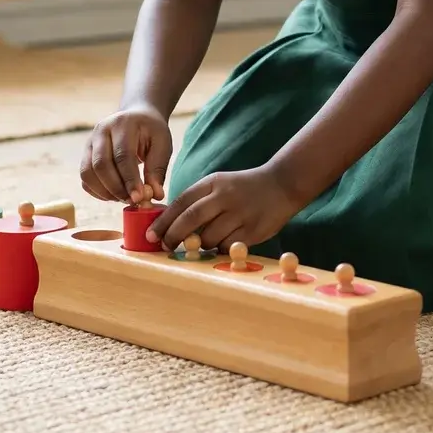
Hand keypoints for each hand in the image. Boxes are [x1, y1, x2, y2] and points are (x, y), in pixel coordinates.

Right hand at [80, 105, 172, 204]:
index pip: (122, 155)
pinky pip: (85, 179)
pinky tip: (115, 194)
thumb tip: (155, 195)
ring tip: (125, 198)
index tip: (139, 198)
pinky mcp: (85, 155)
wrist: (137, 116)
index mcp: (122, 124)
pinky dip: (98, 192)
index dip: (129, 179)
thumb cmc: (151, 131)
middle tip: (132, 200)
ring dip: (105, 192)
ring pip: (88, 173)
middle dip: (116, 188)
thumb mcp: (162, 144)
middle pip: (100, 164)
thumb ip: (157, 169)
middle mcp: (101, 131)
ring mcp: (89, 142)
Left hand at [147, 166, 300, 252]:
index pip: (181, 202)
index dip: (163, 220)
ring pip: (209, 238)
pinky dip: (220, 249)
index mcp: (213, 183)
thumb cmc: (243, 188)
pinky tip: (223, 243)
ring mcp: (240, 213)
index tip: (151, 235)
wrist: (281, 184)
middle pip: (191, 219)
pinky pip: (227, 247)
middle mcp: (225, 196)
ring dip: (200, 245)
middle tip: (165, 247)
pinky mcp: (253, 230)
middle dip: (173, 236)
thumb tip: (167, 223)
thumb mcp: (219, 184)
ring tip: (202, 243)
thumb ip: (197, 200)